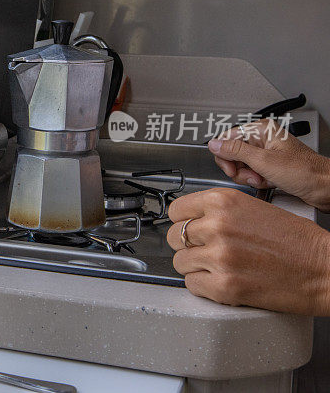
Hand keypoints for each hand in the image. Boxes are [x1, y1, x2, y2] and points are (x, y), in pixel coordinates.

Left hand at [167, 187, 329, 314]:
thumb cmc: (298, 242)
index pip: (176, 210)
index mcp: (223, 202)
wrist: (326, 269)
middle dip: (187, 245)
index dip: (182, 221)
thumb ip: (220, 211)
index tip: (188, 228)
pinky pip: (192, 285)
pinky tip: (222, 280)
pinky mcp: (225, 286)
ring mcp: (219, 257)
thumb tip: (193, 219)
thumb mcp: (254, 208)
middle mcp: (217, 226)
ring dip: (195, 266)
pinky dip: (203, 285)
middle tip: (205, 249)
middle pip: (174, 237)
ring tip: (218, 266)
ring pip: (180, 262)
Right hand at [208, 119, 329, 211]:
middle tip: (253, 176)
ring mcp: (265, 152)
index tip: (232, 169)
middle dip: (240, 169)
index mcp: (261, 130)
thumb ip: (235, 151)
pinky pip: (251, 173)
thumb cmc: (305, 172)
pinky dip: (257, 181)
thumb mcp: (264, 161)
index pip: (226, 139)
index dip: (225, 157)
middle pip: (232, 154)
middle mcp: (262, 138)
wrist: (325, 187)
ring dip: (250, 177)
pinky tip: (269, 182)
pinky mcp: (268, 165)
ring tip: (264, 179)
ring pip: (240, 166)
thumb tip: (213, 144)